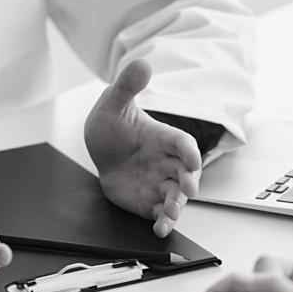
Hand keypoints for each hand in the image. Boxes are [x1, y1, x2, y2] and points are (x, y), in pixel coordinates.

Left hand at [85, 59, 202, 237]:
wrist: (100, 152)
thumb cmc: (112, 126)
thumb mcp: (114, 103)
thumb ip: (128, 86)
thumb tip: (142, 62)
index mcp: (163, 138)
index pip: (183, 143)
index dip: (189, 150)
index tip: (192, 158)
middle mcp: (166, 162)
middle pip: (185, 173)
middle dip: (189, 182)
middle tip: (188, 189)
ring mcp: (159, 183)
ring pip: (176, 196)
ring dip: (176, 206)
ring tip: (171, 214)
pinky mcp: (150, 201)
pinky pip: (160, 213)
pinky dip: (163, 222)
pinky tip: (160, 229)